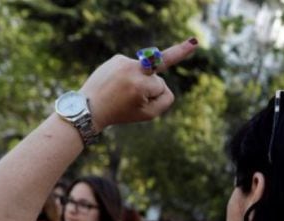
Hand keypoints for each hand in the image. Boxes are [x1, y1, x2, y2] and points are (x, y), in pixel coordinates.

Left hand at [79, 39, 198, 132]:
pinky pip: (134, 68)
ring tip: (122, 92)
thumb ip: (165, 99)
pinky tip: (118, 83)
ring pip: (146, 72)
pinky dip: (130, 76)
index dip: (157, 98)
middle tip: (193, 43)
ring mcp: (124, 61)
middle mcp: (133, 69)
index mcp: (141, 85)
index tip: (194, 43)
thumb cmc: (121, 113)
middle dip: (167, 68)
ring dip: (139, 82)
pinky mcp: (117, 58)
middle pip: (156, 79)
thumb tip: (162, 81)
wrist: (89, 107)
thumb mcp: (148, 114)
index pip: (163, 89)